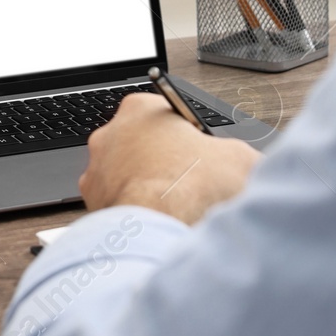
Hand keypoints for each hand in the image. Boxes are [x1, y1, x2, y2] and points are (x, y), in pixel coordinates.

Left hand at [78, 93, 262, 224]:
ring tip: (169, 204)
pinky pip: (114, 200)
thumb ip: (237, 153)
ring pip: (125, 172)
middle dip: (161, 159)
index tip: (196, 150)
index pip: (164, 113)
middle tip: (185, 179)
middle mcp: (110, 132)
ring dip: (143, 184)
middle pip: (142, 142)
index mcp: (141, 109)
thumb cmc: (192, 186)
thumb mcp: (239, 157)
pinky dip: (130, 208)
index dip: (185, 134)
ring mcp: (96, 166)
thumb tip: (245, 164)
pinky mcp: (90, 199)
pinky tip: (151, 219)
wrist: (160, 226)